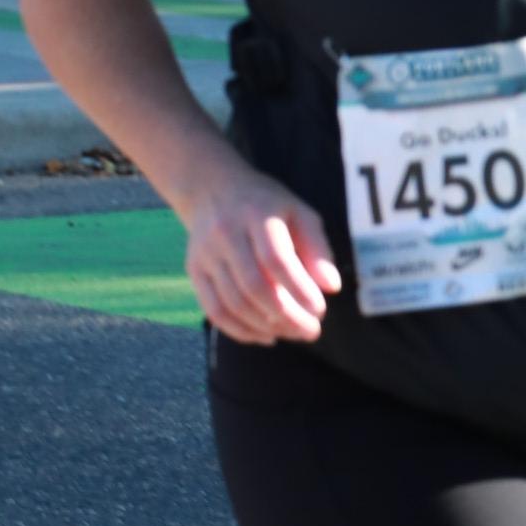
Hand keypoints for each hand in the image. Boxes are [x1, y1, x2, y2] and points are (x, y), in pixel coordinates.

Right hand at [184, 174, 341, 341]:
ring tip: (294, 333)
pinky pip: (214, 311)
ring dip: (267, 327)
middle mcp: (225, 232)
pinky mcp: (194, 271)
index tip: (320, 309)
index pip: (275, 259)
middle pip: (253, 285)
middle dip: (286, 316)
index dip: (299, 289)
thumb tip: (332, 287)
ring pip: (233, 303)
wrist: (213, 189)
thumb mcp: (299, 213)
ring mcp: (205, 253)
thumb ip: (318, 248)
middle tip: (311, 330)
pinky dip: (241, 331)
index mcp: (256, 213)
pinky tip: (267, 336)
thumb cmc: (266, 205)